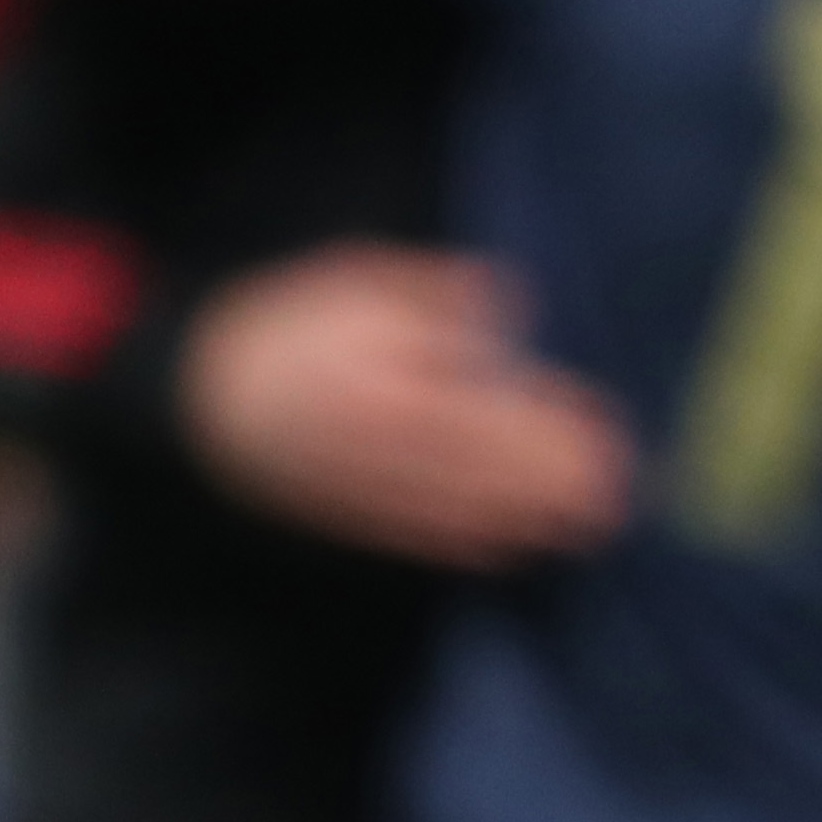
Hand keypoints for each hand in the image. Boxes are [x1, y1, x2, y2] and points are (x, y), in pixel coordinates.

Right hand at [178, 245, 633, 570]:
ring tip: (593, 520)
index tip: (605, 425)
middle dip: (553, 479)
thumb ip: (432, 292)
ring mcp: (358, 487)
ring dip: (528, 516)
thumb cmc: (289, 321)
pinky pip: (413, 535)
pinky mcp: (344, 515)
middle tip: (624, 486)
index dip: (546, 421)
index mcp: (379, 378)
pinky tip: (514, 543)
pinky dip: (468, 541)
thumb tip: (510, 308)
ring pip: (454, 506)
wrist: (197, 394)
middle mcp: (372, 443)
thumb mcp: (357, 278)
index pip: (481, 406)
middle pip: (479, 465)